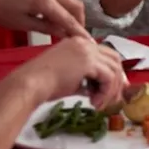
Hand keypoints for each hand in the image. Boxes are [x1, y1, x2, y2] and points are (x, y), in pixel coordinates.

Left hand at [0, 0, 88, 38]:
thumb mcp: (22, 24)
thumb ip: (46, 28)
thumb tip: (64, 33)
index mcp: (43, 1)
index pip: (68, 19)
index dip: (79, 31)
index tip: (88, 42)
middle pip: (76, 5)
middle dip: (80, 20)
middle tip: (77, 34)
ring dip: (71, 13)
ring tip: (64, 27)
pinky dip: (61, 6)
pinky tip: (53, 16)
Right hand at [9, 36, 125, 108]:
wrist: (29, 85)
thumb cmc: (44, 84)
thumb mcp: (71, 79)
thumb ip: (88, 80)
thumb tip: (102, 89)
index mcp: (78, 44)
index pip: (106, 55)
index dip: (114, 73)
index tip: (115, 89)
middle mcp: (84, 43)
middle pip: (115, 60)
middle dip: (118, 81)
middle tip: (114, 99)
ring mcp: (87, 50)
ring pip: (114, 70)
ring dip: (111, 90)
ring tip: (100, 104)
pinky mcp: (88, 61)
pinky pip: (109, 78)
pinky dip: (106, 92)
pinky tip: (95, 102)